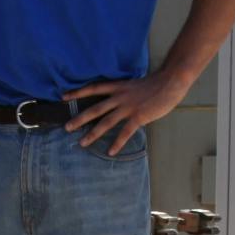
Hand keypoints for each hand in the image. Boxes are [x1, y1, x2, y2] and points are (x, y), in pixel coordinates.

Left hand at [63, 71, 186, 154]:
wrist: (170, 82)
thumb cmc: (156, 84)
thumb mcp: (134, 85)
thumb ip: (124, 94)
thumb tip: (119, 103)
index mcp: (118, 87)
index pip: (93, 88)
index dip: (78, 92)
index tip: (63, 97)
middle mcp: (119, 97)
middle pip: (95, 109)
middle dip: (80, 119)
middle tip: (67, 128)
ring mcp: (128, 107)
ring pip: (106, 122)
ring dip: (93, 134)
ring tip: (82, 143)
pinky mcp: (138, 117)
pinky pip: (125, 132)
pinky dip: (117, 143)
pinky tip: (110, 151)